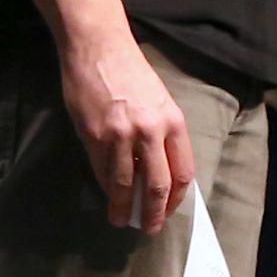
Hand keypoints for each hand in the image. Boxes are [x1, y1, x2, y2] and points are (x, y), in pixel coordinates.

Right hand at [62, 33, 195, 234]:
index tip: (168, 211)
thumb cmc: (132, 73)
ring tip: (121, 220)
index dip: (175, 198)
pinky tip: (107, 196)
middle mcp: (151, 130)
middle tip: (149, 228)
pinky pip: (101, 170)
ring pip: (125, 184)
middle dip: (154, 213)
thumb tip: (158, 172)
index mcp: (174, 122)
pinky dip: (105, 187)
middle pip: (157, 185)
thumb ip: (162, 135)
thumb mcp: (160, 102)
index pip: (182, 172)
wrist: (99, 47)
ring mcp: (121, 134)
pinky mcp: (95, 135)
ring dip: (123, 208)